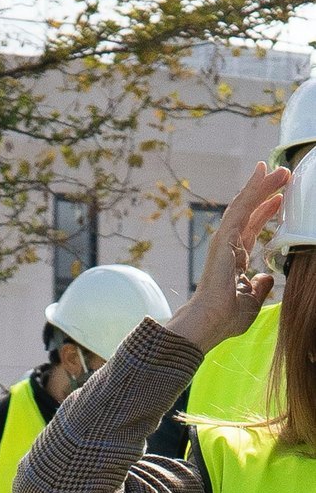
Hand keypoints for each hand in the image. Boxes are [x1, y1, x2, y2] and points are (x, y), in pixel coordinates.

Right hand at [167, 161, 289, 353]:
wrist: (209, 324)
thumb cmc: (225, 318)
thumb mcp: (253, 299)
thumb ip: (260, 286)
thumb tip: (266, 277)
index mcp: (234, 261)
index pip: (251, 230)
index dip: (266, 213)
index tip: (280, 198)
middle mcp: (228, 248)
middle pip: (249, 213)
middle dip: (266, 193)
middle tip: (283, 175)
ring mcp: (224, 242)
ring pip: (244, 207)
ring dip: (261, 186)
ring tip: (278, 169)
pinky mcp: (223, 240)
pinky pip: (240, 210)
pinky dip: (251, 191)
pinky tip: (262, 175)